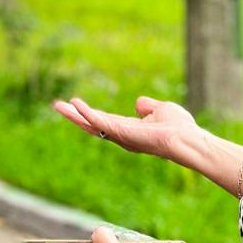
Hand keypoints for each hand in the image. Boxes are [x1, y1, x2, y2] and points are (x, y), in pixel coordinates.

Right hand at [53, 94, 201, 164]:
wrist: (186, 139)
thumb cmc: (178, 127)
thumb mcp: (161, 110)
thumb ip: (148, 107)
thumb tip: (138, 104)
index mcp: (129, 129)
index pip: (104, 121)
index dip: (90, 114)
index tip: (75, 105)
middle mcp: (121, 135)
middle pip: (92, 125)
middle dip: (75, 116)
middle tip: (57, 106)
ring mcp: (120, 135)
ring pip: (91, 125)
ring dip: (74, 115)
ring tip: (58, 105)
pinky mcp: (121, 132)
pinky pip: (99, 122)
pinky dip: (86, 113)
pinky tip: (75, 103)